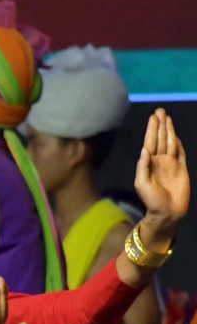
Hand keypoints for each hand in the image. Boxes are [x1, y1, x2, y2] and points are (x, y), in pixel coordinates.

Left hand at [134, 107, 188, 247]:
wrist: (168, 212)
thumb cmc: (152, 200)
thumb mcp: (142, 184)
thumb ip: (143, 167)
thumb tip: (145, 150)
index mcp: (149, 163)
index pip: (150, 142)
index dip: (152, 130)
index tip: (153, 117)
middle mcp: (160, 161)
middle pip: (160, 138)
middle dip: (160, 125)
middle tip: (159, 110)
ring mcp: (171, 164)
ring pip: (170, 142)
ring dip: (169, 130)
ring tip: (167, 117)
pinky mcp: (182, 168)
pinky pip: (180, 152)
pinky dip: (177, 143)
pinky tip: (175, 135)